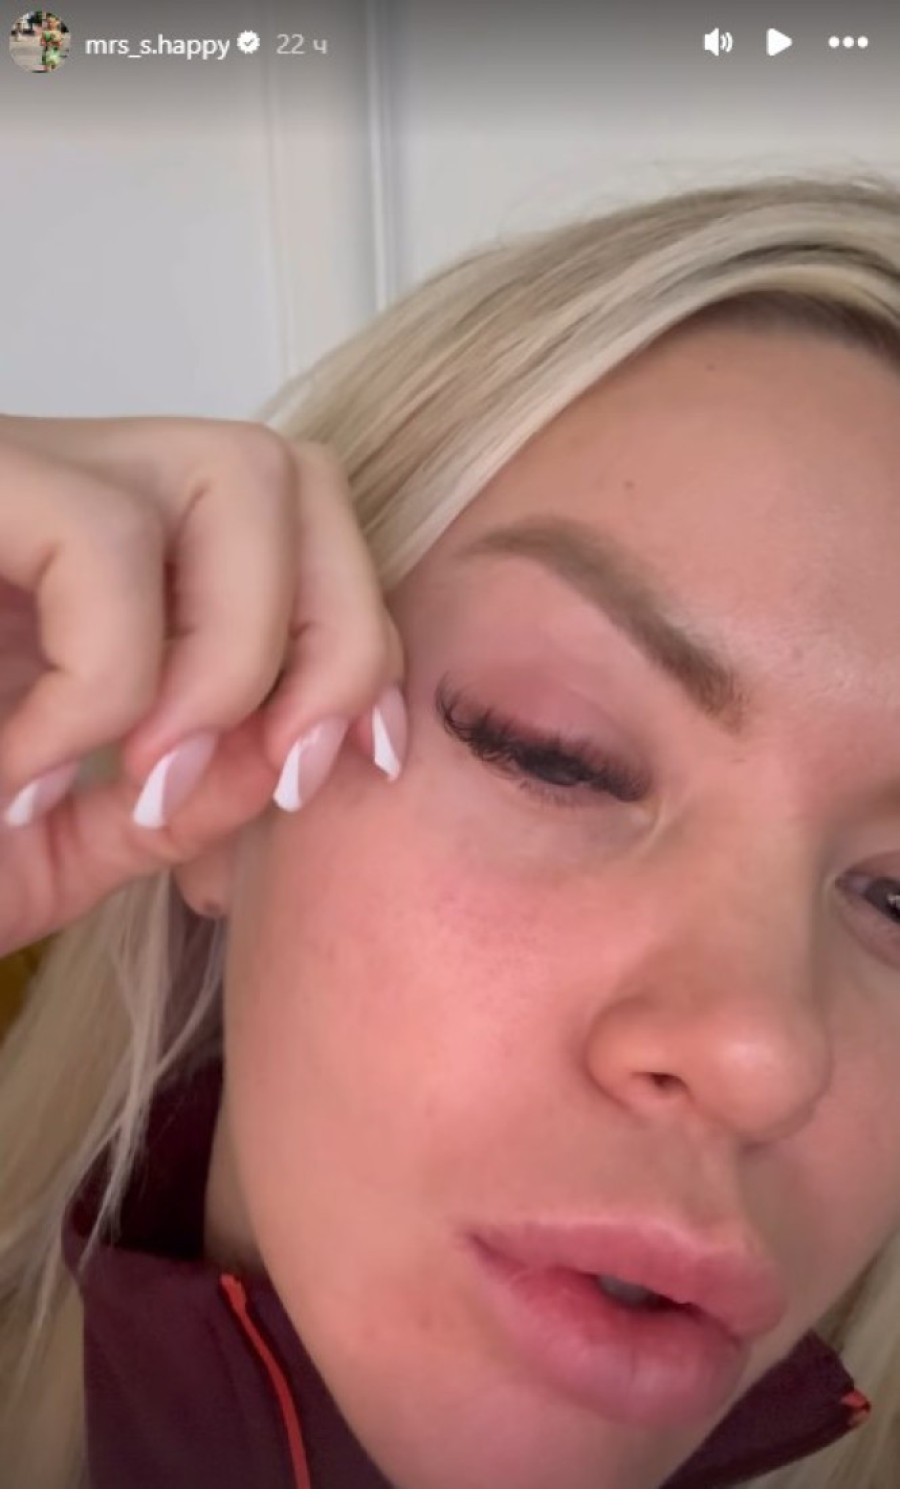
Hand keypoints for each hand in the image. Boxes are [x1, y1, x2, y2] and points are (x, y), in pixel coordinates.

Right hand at [0, 415, 404, 957]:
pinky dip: (104, 680)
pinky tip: (23, 769)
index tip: (357, 765)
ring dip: (231, 655)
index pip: (306, 531)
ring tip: (142, 771)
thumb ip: (181, 801)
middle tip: (279, 771)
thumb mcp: (48, 844)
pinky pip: (98, 535)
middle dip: (332, 637)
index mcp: (103, 570)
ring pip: (232, 470)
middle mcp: (67, 494)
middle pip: (297, 474)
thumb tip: (293, 755)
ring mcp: (15, 479)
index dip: (361, 642)